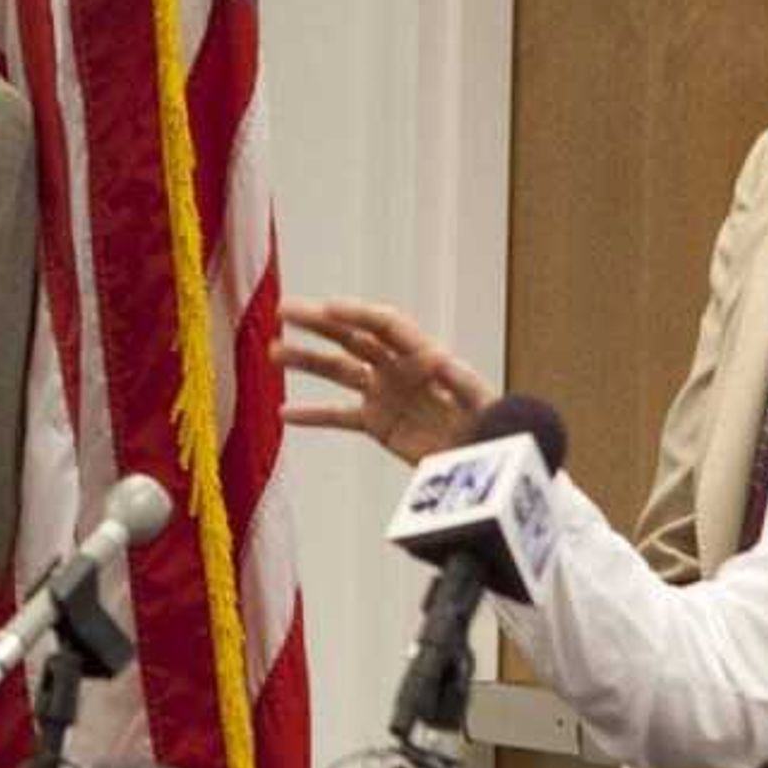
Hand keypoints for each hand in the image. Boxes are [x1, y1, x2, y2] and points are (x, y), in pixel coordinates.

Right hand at [274, 297, 498, 462]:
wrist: (490, 459)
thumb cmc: (494, 426)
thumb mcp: (481, 402)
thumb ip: (460, 381)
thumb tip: (439, 358)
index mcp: (424, 355)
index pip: (384, 324)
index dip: (355, 313)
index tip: (326, 308)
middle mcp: (398, 368)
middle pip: (353, 337)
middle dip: (318, 323)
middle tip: (284, 311)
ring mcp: (385, 394)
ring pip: (338, 372)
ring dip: (307, 361)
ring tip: (274, 352)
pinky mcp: (378, 424)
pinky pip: (340, 416)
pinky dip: (314, 415)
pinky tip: (285, 413)